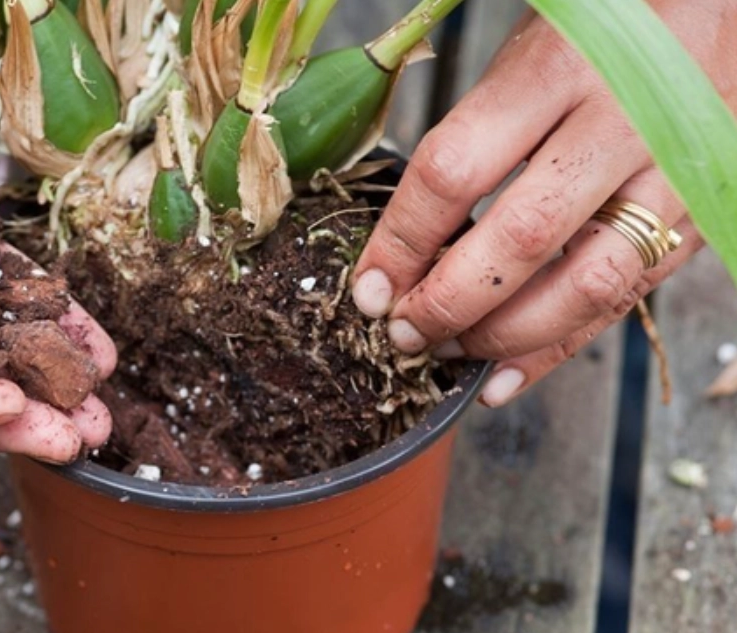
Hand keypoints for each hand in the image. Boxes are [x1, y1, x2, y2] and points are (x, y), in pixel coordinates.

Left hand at [351, 2, 732, 406]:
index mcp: (556, 69)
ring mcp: (673, 173)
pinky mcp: (702, 213)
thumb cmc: (599, 27)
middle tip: (403, 332)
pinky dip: (559, 349)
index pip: (454, 172)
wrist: (716, 5)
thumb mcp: (523, 52)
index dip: (401, 242)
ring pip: (585, 287)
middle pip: (519, 241)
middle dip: (448, 303)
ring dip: (504, 338)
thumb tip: (405, 239)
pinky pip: (626, 300)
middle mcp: (623, 122)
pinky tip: (504, 375)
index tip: (367, 288)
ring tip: (447, 354)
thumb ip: (474, 133)